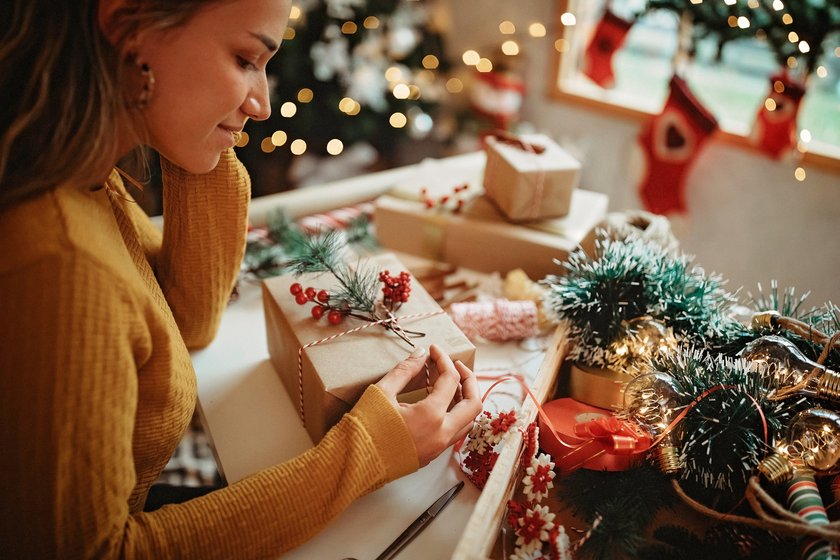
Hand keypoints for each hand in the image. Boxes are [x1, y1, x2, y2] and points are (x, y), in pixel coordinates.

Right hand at [376, 344, 481, 465]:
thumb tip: (420, 354)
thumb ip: (405, 371)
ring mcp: (438, 447)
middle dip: (468, 379)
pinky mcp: (431, 455)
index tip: (433, 350)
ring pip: (468, 421)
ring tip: (449, 384)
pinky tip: (439, 403)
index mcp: (431, 416)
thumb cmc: (364, 429)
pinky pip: (454, 432)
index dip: (443, 360)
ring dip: (464, 400)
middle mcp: (441, 434)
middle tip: (455, 366)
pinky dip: (454, 414)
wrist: (352, 464)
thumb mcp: (382, 392)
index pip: (450, 380)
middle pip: (474, 403)